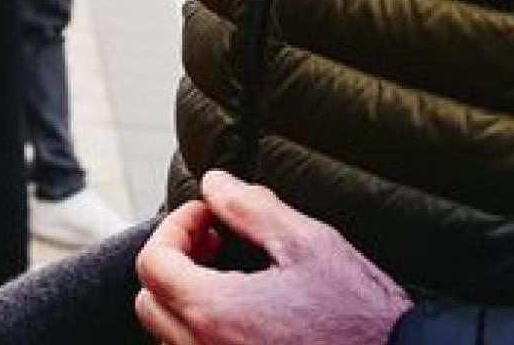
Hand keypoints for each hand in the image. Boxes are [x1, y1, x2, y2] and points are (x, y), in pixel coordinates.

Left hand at [133, 171, 408, 344]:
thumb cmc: (362, 315)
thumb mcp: (309, 245)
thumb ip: (252, 208)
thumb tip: (215, 184)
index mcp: (215, 312)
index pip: (153, 263)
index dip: (174, 227)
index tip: (207, 214)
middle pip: (151, 302)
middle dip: (174, 262)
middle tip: (214, 239)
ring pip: (171, 333)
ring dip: (188, 297)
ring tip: (231, 273)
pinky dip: (206, 327)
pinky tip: (247, 310)